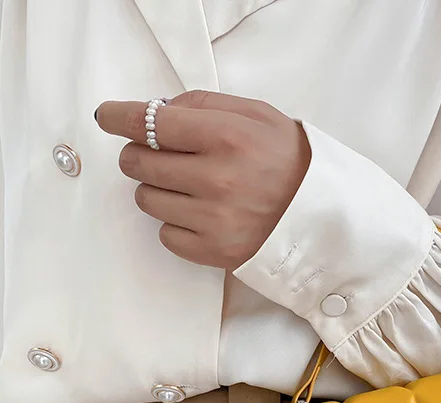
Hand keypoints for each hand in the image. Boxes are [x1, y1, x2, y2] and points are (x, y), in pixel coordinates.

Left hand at [95, 91, 310, 269]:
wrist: (325, 217)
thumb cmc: (290, 161)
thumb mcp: (258, 116)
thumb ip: (204, 105)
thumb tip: (155, 111)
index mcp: (227, 137)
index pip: (149, 122)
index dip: (119, 117)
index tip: (108, 117)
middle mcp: (217, 179)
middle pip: (139, 162)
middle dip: (141, 154)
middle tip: (159, 155)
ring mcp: (215, 220)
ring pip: (147, 200)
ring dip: (159, 190)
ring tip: (189, 188)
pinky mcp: (216, 252)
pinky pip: (166, 236)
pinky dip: (175, 225)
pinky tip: (200, 217)